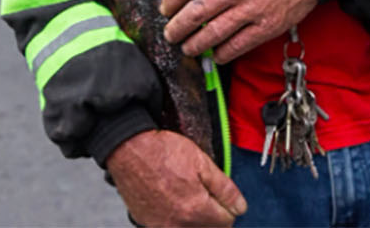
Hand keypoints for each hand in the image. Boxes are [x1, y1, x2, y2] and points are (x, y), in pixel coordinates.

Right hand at [106, 130, 244, 227]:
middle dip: (213, 216)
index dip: (228, 207)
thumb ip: (224, 188)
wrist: (128, 149)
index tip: (222, 196)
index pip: (226, 222)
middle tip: (206, 195)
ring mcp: (161, 227)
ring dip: (195, 220)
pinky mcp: (147, 224)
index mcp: (196, 209)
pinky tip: (173, 202)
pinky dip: (176, 221)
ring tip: (189, 198)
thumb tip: (240, 207)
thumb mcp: (201, 162)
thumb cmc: (162, 151)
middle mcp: (178, 224)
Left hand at [161, 0, 317, 63]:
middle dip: (177, 27)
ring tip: (188, 48)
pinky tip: (215, 54)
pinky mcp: (266, 26)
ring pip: (213, 34)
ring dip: (195, 45)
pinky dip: (222, 54)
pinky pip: (237, 46)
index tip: (165, 9)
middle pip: (196, 12)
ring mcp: (253, 8)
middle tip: (170, 34)